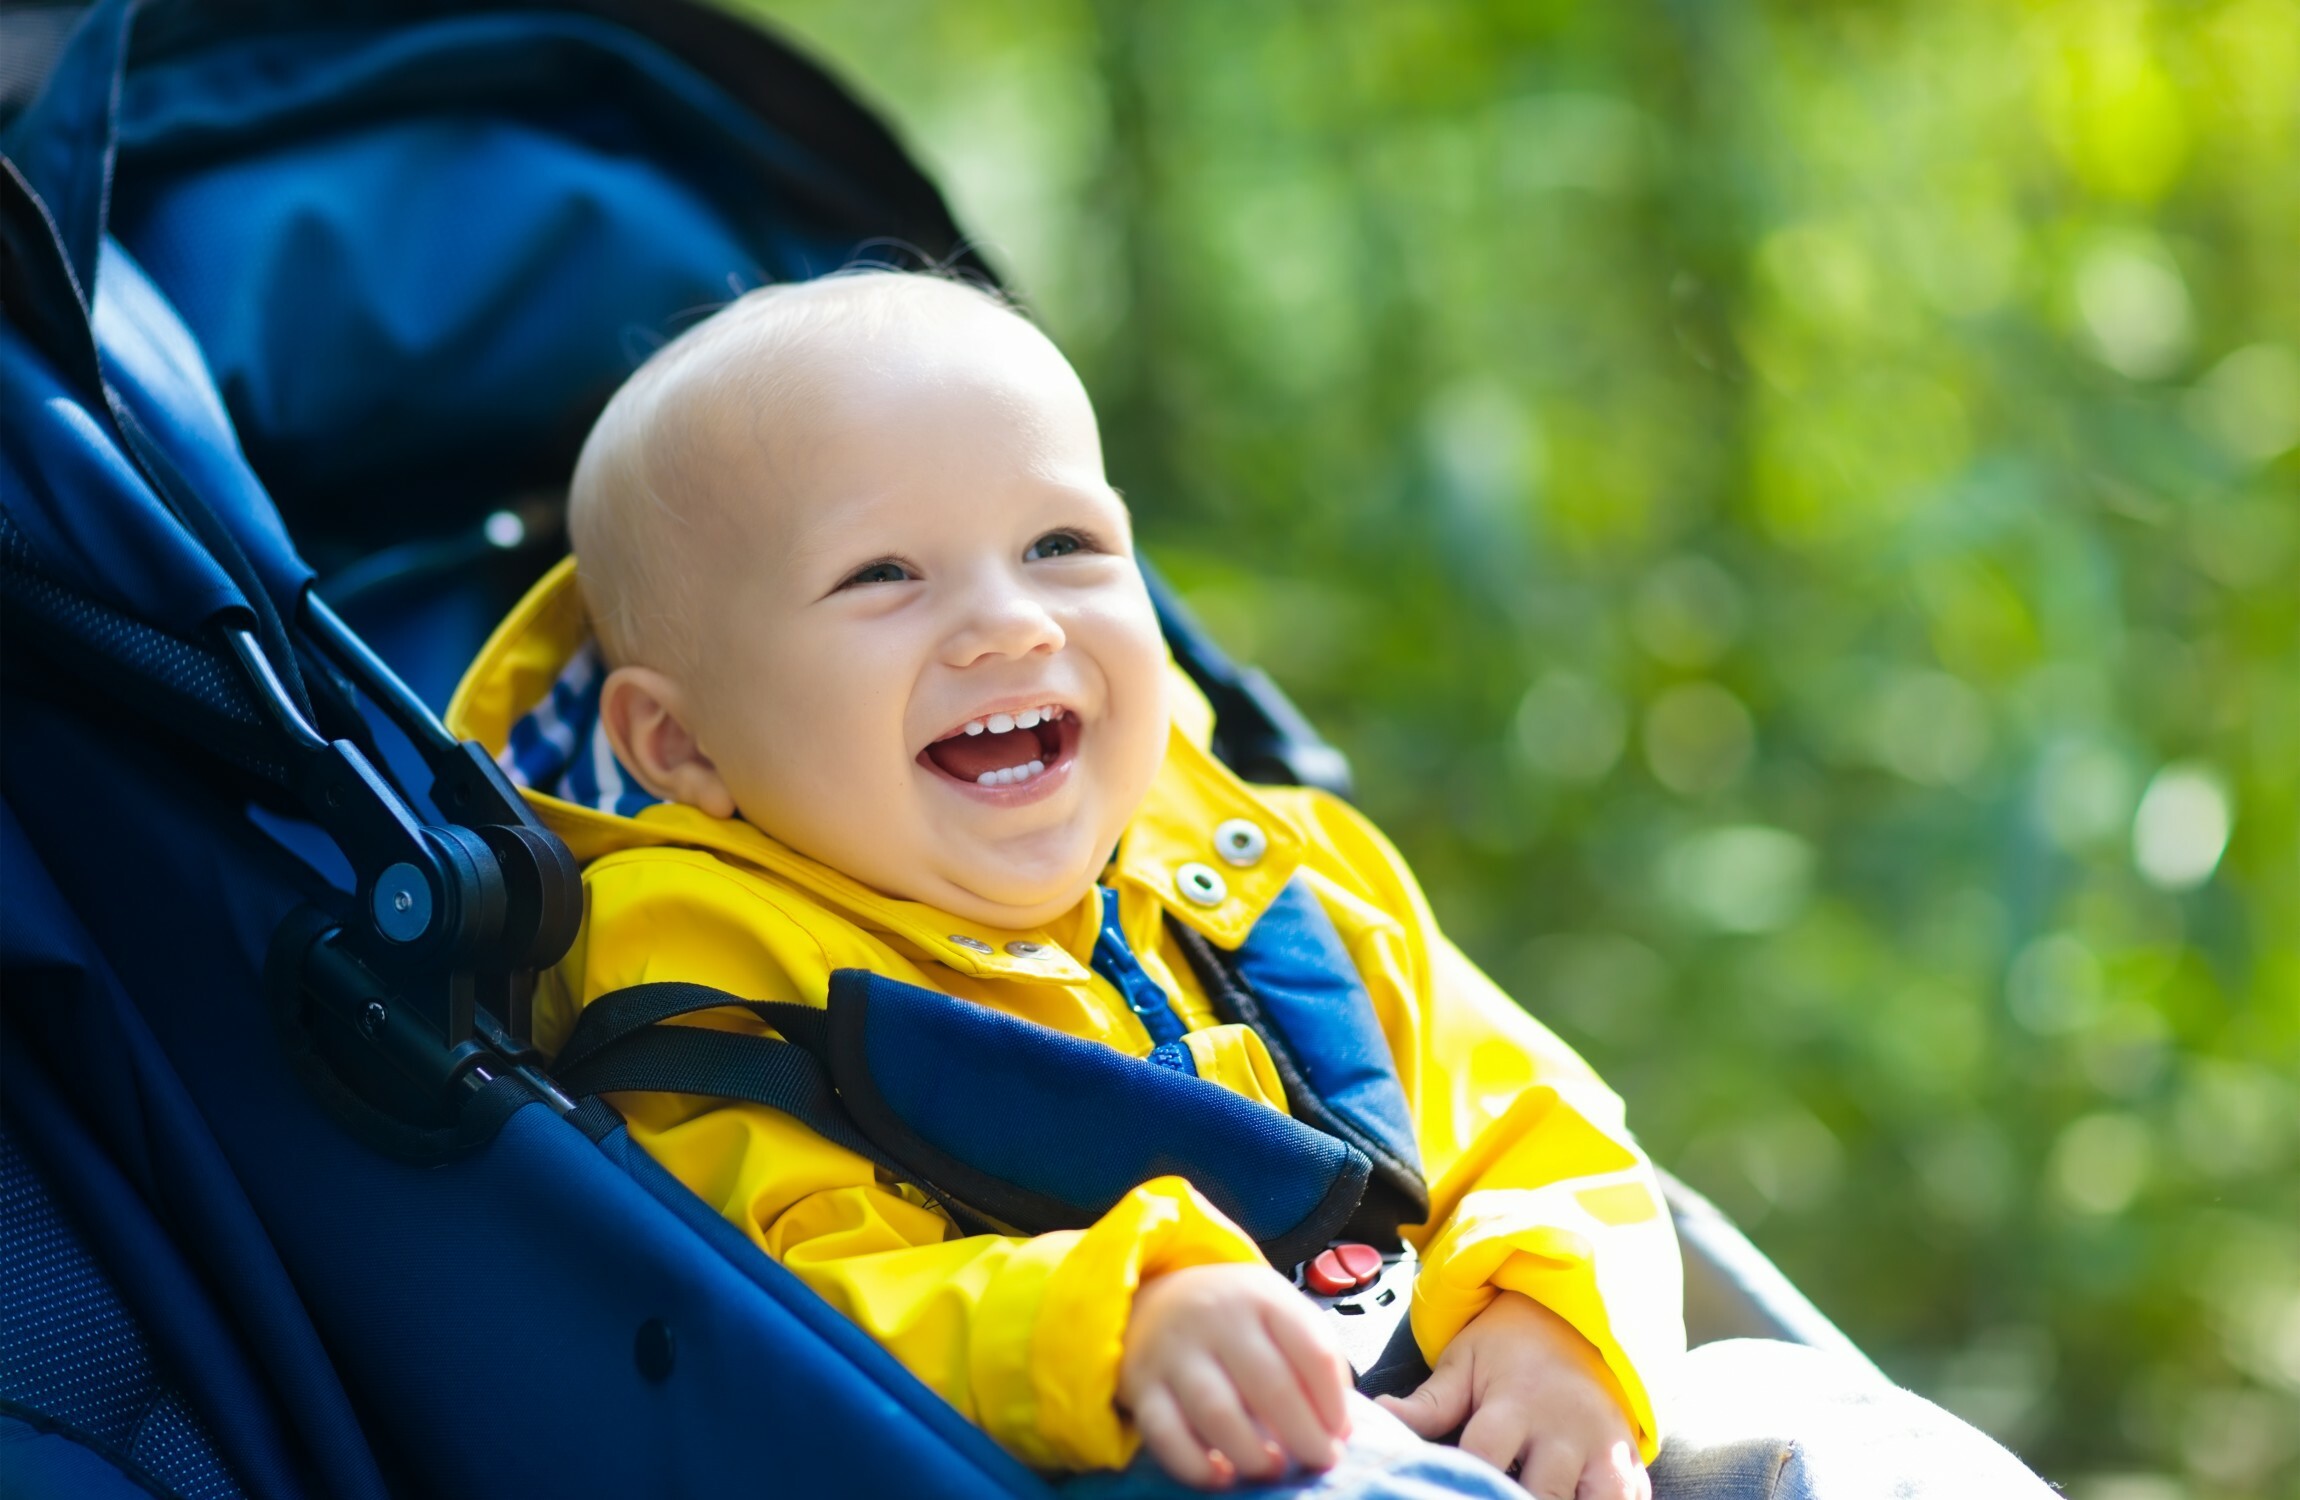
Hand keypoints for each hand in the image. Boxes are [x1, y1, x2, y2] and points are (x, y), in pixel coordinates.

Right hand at [1118, 1262, 1353, 1487]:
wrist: (1155, 1298)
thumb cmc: (1234, 1318)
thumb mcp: (1280, 1312)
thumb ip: (1314, 1358)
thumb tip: (1338, 1428)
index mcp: (1263, 1298)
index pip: (1313, 1353)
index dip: (1335, 1403)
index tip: (1341, 1433)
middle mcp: (1217, 1319)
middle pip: (1271, 1386)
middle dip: (1305, 1436)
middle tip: (1320, 1460)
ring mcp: (1175, 1352)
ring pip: (1217, 1413)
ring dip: (1254, 1454)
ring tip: (1275, 1468)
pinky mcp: (1143, 1387)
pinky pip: (1166, 1434)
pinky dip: (1195, 1465)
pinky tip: (1221, 1476)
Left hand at [1377, 1291, 1645, 1499]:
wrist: (1575, 1320)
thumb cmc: (1508, 1351)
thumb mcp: (1464, 1365)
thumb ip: (1428, 1403)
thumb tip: (1379, 1417)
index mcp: (1516, 1402)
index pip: (1484, 1453)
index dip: (1463, 1480)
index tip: (1444, 1489)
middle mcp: (1564, 1428)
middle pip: (1542, 1491)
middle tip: (1489, 1497)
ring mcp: (1604, 1447)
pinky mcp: (1632, 1462)